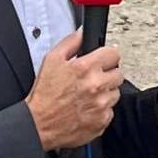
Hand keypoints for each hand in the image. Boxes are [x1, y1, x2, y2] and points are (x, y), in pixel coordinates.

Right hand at [27, 34, 122, 150]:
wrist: (39, 124)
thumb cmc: (44, 95)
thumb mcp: (51, 60)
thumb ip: (71, 42)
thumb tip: (82, 33)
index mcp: (85, 68)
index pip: (113, 54)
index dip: (107, 56)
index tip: (103, 60)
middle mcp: (97, 86)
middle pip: (118, 74)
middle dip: (107, 74)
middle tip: (93, 79)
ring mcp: (101, 105)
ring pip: (115, 93)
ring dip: (105, 92)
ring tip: (88, 95)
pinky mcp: (102, 121)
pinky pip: (110, 111)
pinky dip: (101, 110)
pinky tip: (87, 108)